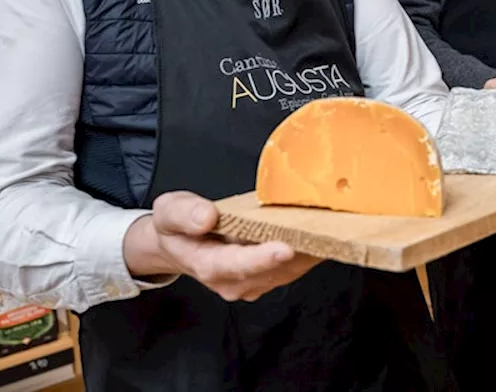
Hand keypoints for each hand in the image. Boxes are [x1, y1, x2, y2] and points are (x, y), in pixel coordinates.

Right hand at [124, 191, 321, 301]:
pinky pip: (296, 266)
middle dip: (297, 251)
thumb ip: (184, 214)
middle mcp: (235, 281)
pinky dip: (311, 250)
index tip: (285, 247)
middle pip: (272, 270)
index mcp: (209, 265)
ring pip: (290, 270)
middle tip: (321, 227)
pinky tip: (323, 231)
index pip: (238, 265)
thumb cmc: (177, 227)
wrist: (181, 244)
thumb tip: (206, 217)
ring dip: (309, 250)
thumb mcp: (168, 212)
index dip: (262, 258)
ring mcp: (255, 282)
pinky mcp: (271, 276)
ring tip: (327, 225)